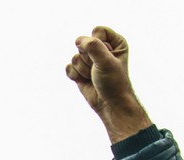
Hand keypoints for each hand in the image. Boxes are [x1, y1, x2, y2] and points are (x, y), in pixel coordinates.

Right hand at [65, 26, 151, 141]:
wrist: (108, 103)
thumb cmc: (113, 82)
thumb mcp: (106, 61)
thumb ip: (93, 46)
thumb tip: (78, 40)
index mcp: (114, 41)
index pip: (97, 31)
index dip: (98, 43)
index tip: (106, 57)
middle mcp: (101, 48)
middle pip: (83, 44)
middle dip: (89, 60)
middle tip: (99, 70)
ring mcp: (89, 59)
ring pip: (75, 57)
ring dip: (83, 70)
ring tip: (93, 77)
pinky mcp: (79, 70)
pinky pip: (69, 67)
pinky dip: (75, 75)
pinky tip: (85, 81)